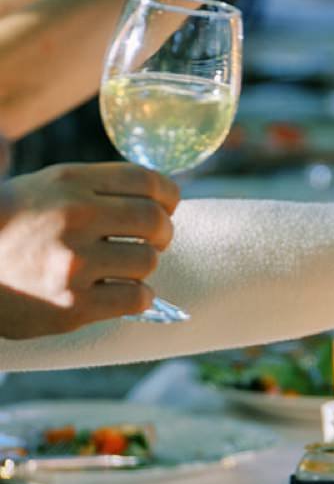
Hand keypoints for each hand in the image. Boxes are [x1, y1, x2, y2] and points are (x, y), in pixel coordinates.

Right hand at [0, 163, 177, 336]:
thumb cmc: (7, 228)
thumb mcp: (42, 189)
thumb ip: (94, 189)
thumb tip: (155, 199)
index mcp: (69, 182)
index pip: (146, 180)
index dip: (167, 196)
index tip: (166, 207)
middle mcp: (74, 217)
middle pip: (155, 221)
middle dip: (162, 233)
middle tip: (151, 242)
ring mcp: (74, 262)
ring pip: (147, 261)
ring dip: (143, 267)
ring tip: (122, 269)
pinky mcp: (73, 304)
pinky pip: (136, 298)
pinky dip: (138, 297)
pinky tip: (121, 294)